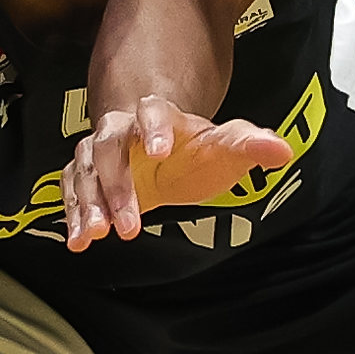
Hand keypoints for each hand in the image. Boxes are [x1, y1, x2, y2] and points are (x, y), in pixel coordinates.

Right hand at [57, 100, 293, 247]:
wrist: (164, 152)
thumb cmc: (196, 150)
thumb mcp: (225, 147)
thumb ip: (250, 145)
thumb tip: (282, 151)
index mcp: (157, 114)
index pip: (152, 112)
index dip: (154, 128)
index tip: (161, 152)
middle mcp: (120, 129)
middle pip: (109, 147)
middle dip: (116, 186)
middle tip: (129, 225)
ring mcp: (99, 152)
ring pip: (85, 170)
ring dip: (88, 204)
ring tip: (95, 235)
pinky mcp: (85, 176)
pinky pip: (71, 190)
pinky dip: (73, 215)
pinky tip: (79, 241)